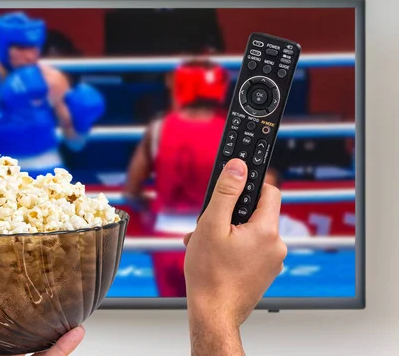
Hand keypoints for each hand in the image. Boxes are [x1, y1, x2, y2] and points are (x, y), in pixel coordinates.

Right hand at [183, 159, 286, 354]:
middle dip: (230, 213)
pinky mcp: (264, 273)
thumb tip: (239, 167)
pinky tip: (213, 256)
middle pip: (256, 212)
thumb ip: (226, 192)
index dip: (250, 185)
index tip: (233, 186)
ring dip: (227, 231)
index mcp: (267, 231)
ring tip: (206, 244)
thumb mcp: (211, 224)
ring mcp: (272, 261)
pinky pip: (250, 249)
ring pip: (250, 232)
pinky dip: (232, 247)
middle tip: (209, 223)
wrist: (213, 314)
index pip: (269, 191)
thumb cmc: (210, 275)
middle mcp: (276, 246)